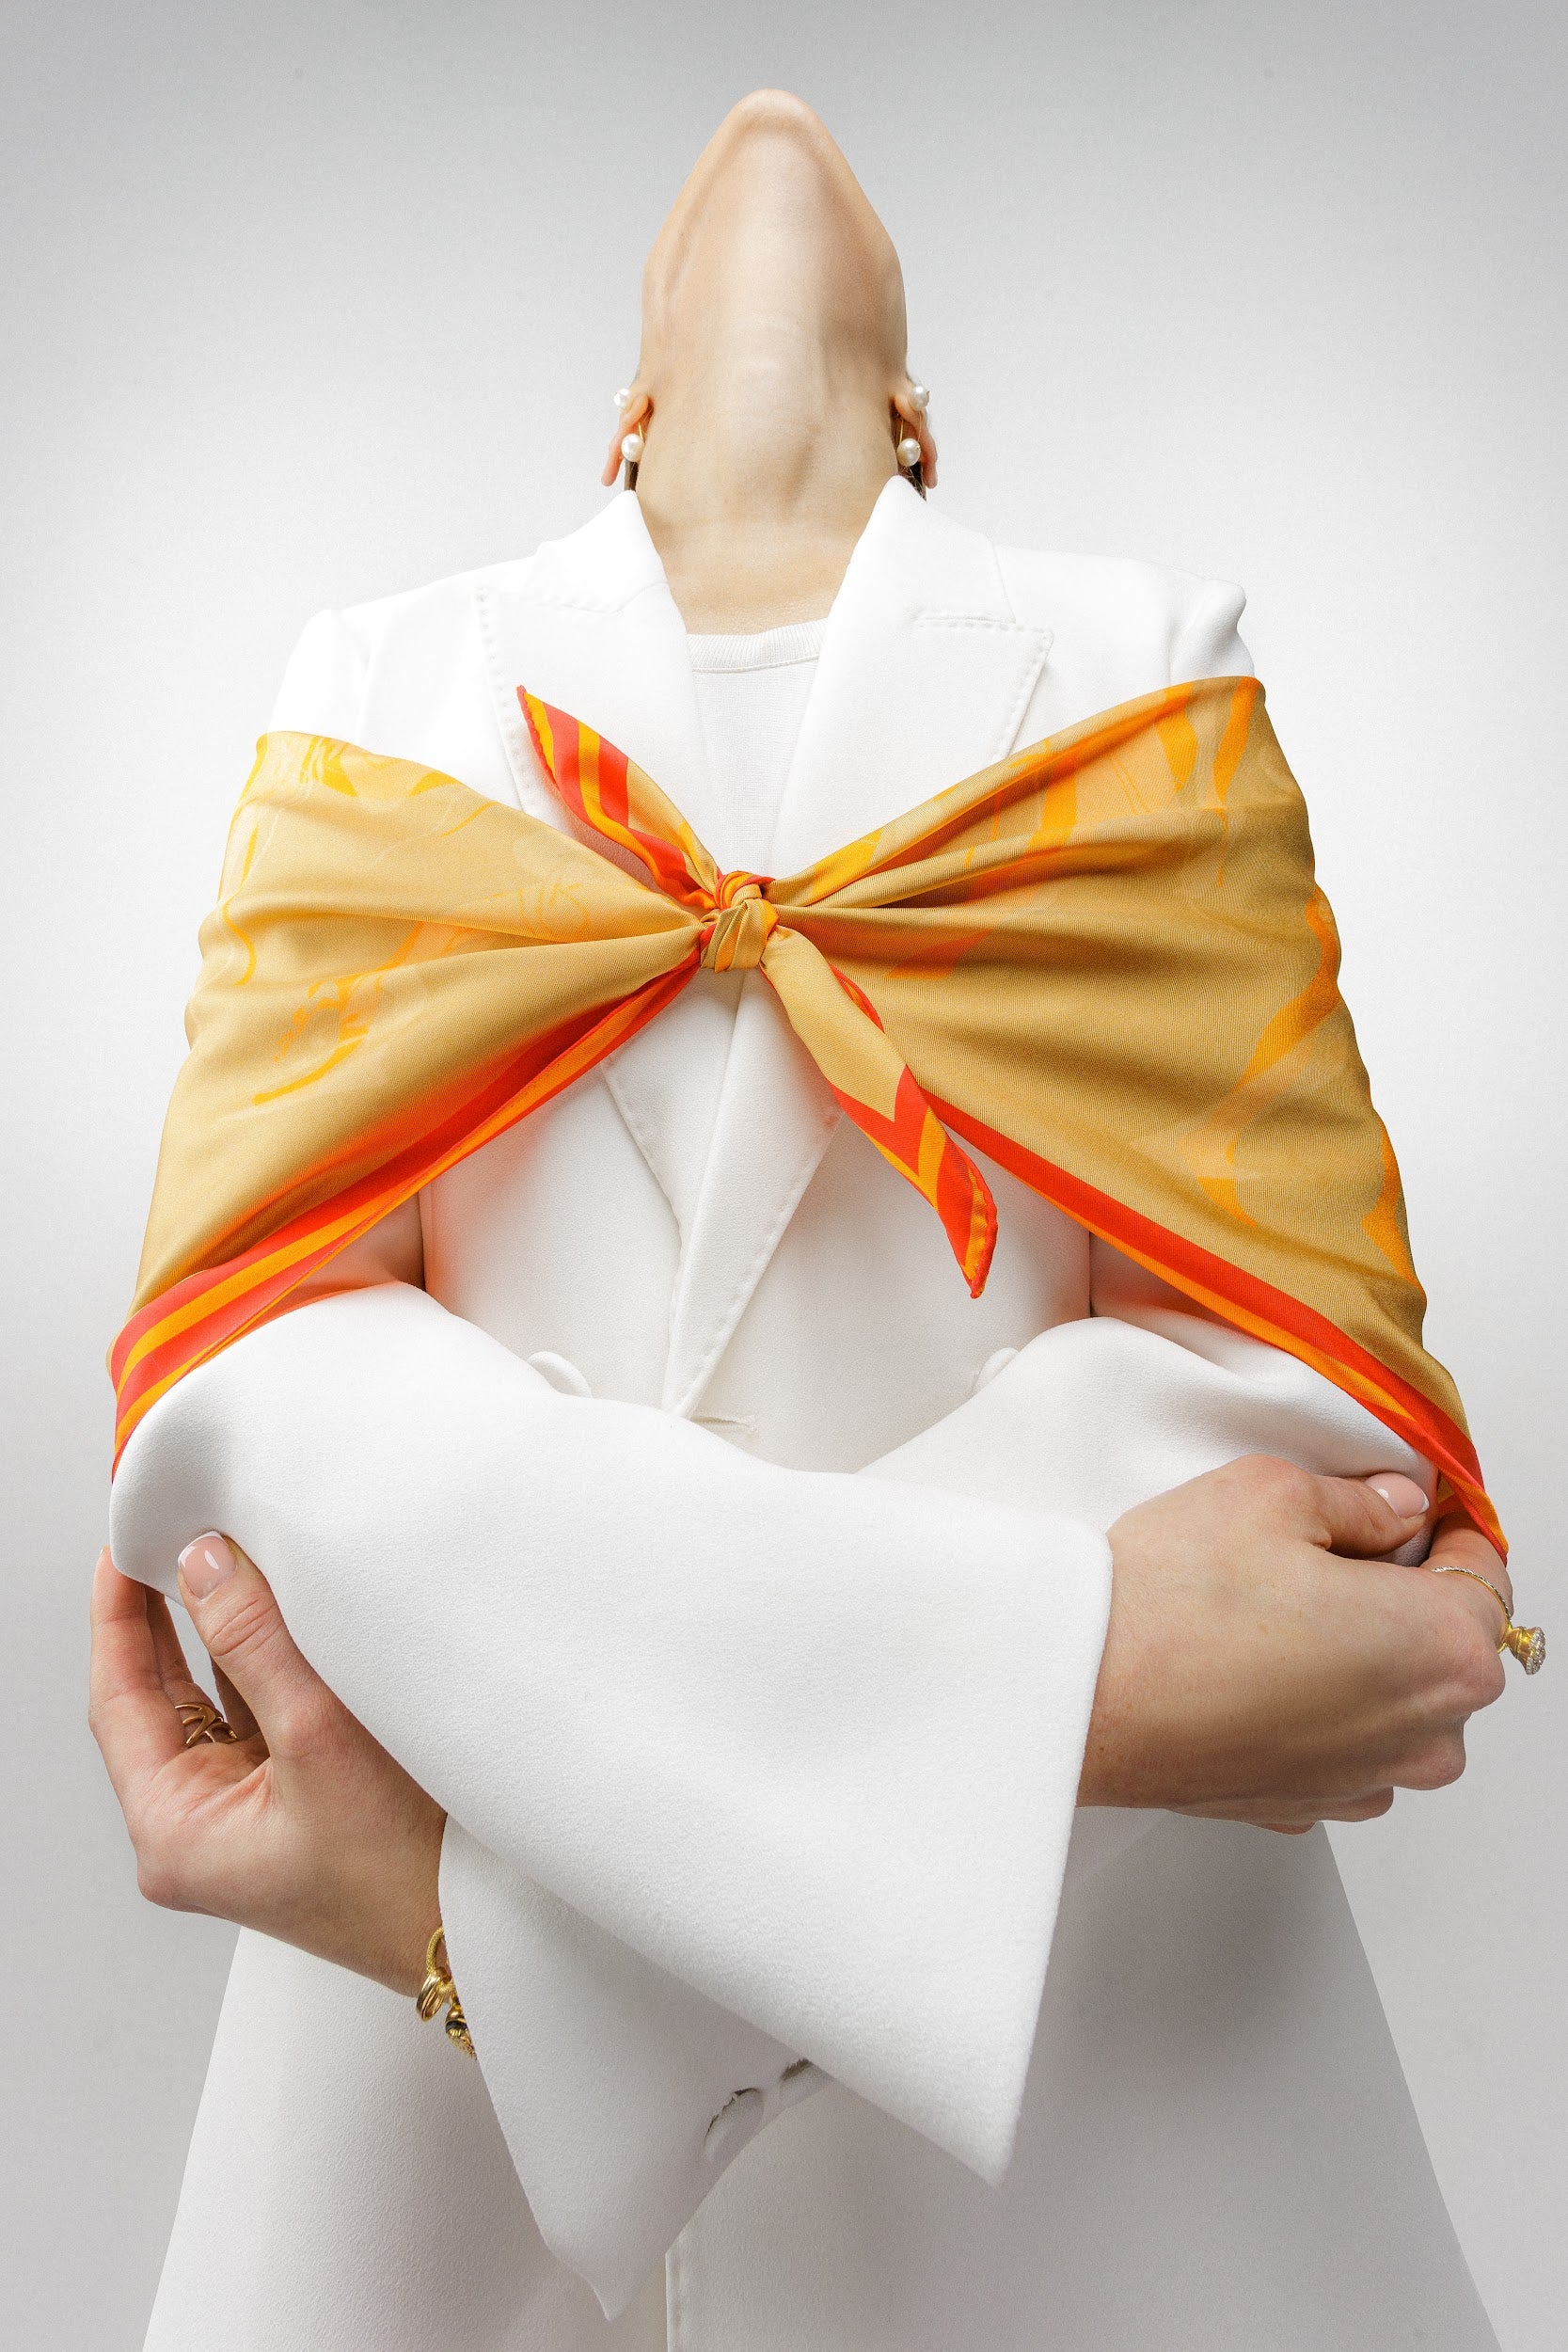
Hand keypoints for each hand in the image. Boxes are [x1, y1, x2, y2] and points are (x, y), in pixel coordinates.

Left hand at [89, 1536, 444, 1994]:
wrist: (479, 1932)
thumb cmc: (403, 1876)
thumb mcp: (319, 1740)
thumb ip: (254, 1643)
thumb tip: (204, 1567)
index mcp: (174, 1832)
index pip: (119, 1700)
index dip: (117, 1618)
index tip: (123, 1550)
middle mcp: (198, 1829)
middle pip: (159, 1700)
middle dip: (163, 1618)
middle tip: (167, 1541)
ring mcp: (245, 1820)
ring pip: (214, 1703)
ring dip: (220, 1635)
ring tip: (223, 1563)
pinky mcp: (293, 1807)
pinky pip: (262, 1717)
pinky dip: (266, 1664)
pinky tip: (281, 1618)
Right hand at [1081, 1456, 1509, 1830]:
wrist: (1081, 1696)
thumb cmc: (1170, 1606)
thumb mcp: (1272, 1493)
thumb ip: (1359, 1500)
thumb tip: (1388, 1508)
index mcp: (1442, 1649)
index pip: (1485, 1571)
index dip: (1445, 1526)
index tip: (1411, 1507)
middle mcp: (1423, 1733)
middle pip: (1445, 1642)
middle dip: (1400, 1591)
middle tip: (1321, 1549)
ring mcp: (1365, 1780)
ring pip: (1393, 1699)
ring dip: (1358, 1655)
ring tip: (1274, 1609)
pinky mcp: (1305, 1804)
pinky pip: (1340, 1741)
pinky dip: (1314, 1704)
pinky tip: (1251, 1662)